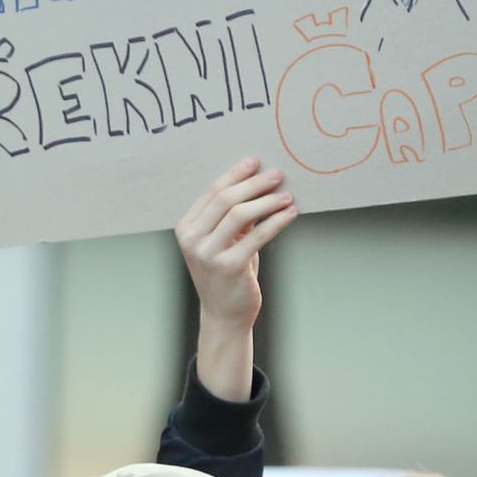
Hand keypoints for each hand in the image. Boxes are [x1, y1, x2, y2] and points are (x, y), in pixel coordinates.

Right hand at [174, 157, 298, 401]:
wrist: (224, 314)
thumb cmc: (227, 273)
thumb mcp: (225, 241)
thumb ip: (233, 216)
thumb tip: (259, 181)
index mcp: (186, 229)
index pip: (211, 193)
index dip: (235, 174)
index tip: (256, 162)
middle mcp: (191, 240)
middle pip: (224, 200)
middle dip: (253, 184)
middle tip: (277, 175)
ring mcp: (207, 255)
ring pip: (239, 214)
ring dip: (267, 201)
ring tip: (286, 195)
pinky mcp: (229, 267)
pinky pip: (257, 236)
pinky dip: (276, 222)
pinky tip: (290, 214)